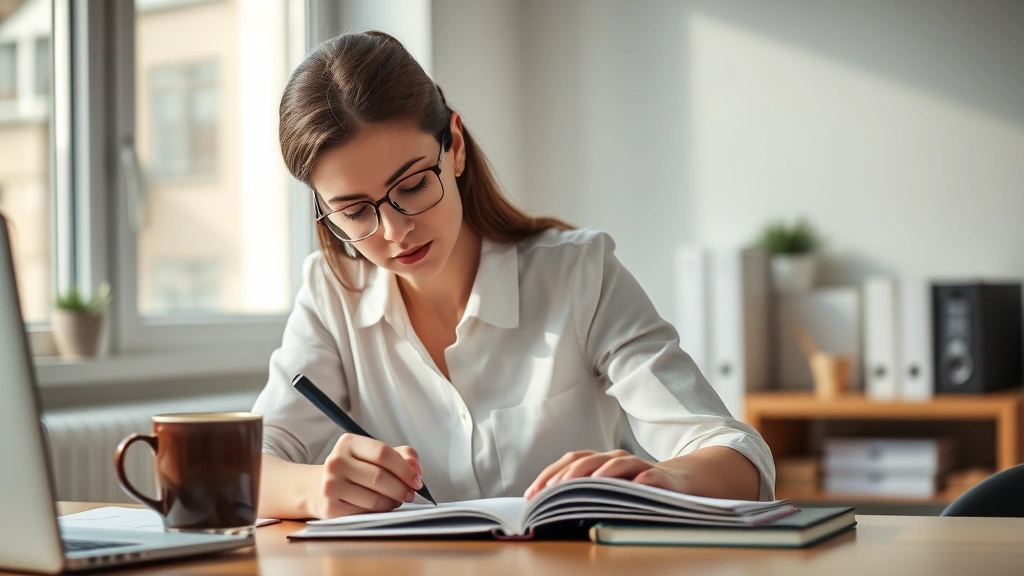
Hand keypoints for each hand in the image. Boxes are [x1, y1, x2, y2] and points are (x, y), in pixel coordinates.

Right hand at [310, 433, 423, 518]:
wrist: (316, 487)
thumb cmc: (353, 469)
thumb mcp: (372, 454)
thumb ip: (399, 455)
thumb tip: (415, 467)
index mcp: (348, 442)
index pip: (383, 453)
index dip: (405, 468)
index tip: (417, 479)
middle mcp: (336, 461)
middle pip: (380, 477)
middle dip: (402, 488)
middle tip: (410, 493)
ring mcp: (330, 485)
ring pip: (374, 498)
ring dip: (393, 502)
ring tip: (396, 500)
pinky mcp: (330, 507)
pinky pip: (365, 512)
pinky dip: (379, 511)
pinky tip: (381, 507)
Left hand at [524, 449, 687, 498]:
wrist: (677, 481)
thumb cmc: (634, 487)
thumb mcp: (608, 488)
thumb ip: (584, 491)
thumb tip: (547, 505)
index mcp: (600, 460)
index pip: (570, 460)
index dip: (549, 474)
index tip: (532, 494)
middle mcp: (615, 458)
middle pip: (588, 459)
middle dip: (568, 474)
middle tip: (553, 489)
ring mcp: (637, 465)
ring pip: (616, 463)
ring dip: (601, 472)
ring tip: (587, 483)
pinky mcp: (658, 476)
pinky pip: (647, 476)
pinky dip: (639, 480)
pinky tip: (633, 486)